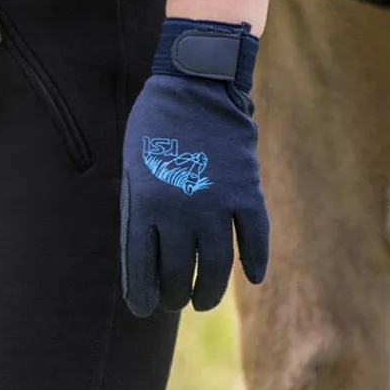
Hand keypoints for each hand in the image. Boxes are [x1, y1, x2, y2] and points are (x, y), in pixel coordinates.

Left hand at [120, 17, 269, 315]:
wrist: (195, 81)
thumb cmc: (156, 124)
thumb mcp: (134, 166)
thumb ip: (138, 212)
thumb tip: (143, 261)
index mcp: (145, 203)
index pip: (142, 268)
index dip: (142, 295)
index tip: (145, 309)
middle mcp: (180, 209)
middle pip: (179, 274)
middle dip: (175, 296)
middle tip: (176, 302)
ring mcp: (216, 201)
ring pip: (217, 266)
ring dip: (210, 291)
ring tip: (203, 300)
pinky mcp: (246, 190)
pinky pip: (255, 238)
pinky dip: (255, 261)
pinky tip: (251, 277)